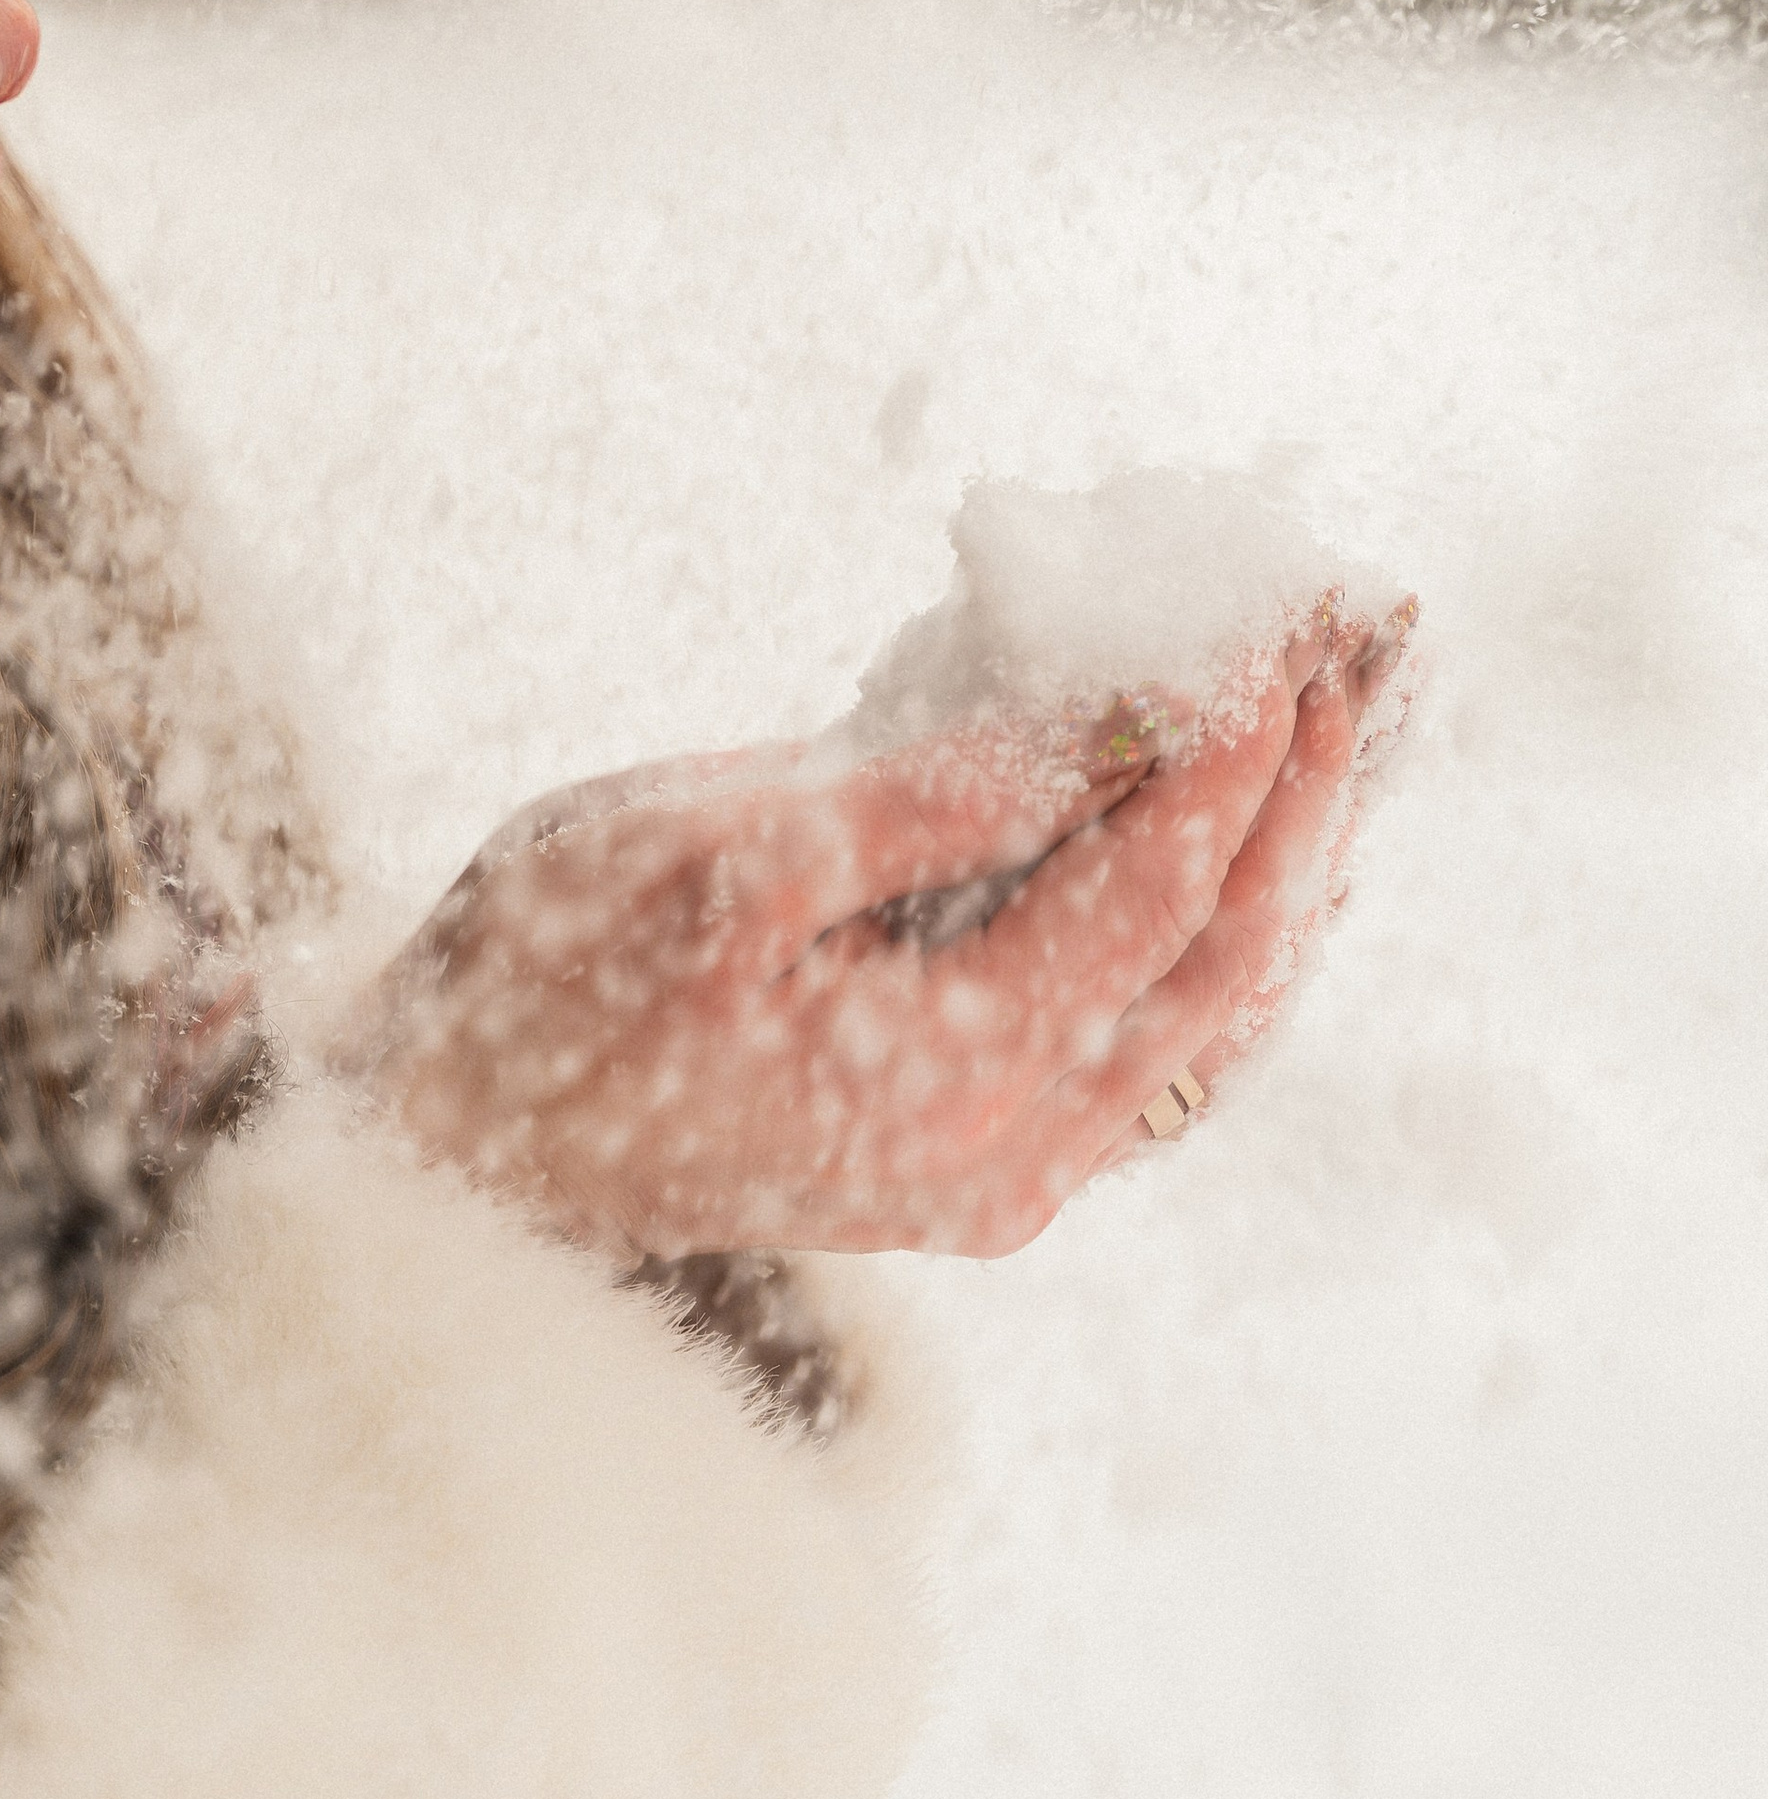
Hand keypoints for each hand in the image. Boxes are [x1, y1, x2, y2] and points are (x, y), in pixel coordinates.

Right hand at [363, 605, 1411, 1259]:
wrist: (446, 1134)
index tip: (1279, 619)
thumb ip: (928, 800)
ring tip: (1335, 746)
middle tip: (1352, 660)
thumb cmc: (547, 973)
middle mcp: (1005, 1156)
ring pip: (1203, 1028)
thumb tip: (1112, 733)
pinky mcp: (961, 1169)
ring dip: (1277, 879)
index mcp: (950, 1077)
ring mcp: (991, 1179)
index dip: (1235, 751)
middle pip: (1221, 970)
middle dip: (1300, 808)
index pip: (1158, 892)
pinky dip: (1207, 946)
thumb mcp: (717, 846)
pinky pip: (1143, 1057)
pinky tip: (1234, 868)